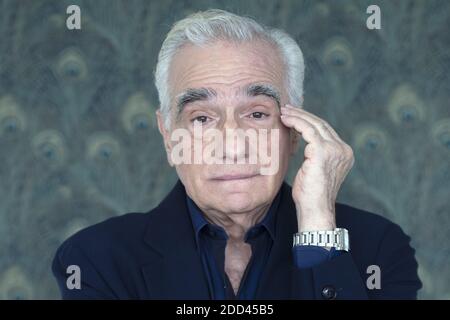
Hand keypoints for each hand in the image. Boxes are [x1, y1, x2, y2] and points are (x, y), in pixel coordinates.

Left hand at [280, 104, 354, 231]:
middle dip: (302, 114)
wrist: (315, 210)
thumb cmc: (310, 195)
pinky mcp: (323, 151)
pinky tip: (285, 120)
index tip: (294, 115)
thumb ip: (313, 155)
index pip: (325, 130)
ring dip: (297, 115)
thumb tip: (300, 140)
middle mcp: (342, 149)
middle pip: (321, 124)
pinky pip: (308, 130)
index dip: (309, 120)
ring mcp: (335, 149)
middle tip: (287, 108)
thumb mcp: (314, 170)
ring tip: (283, 111)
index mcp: (343, 153)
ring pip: (314, 124)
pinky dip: (296, 122)